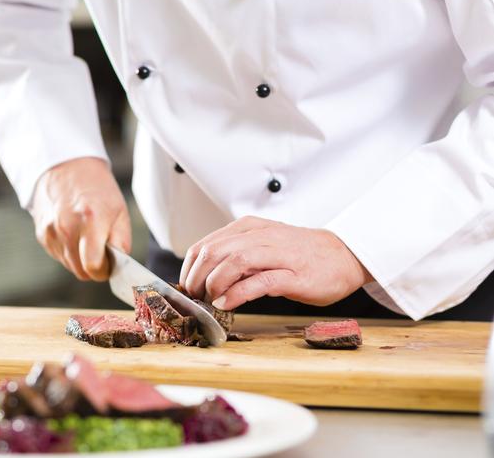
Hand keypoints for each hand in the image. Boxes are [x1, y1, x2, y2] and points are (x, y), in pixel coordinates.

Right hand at [30, 157, 130, 280]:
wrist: (66, 166)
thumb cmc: (97, 188)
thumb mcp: (119, 210)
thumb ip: (121, 241)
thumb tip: (119, 265)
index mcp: (90, 221)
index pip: (93, 266)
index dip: (104, 270)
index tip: (110, 264)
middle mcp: (67, 228)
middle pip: (81, 271)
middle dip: (94, 267)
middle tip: (102, 252)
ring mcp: (51, 232)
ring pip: (69, 266)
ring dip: (81, 260)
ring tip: (87, 237)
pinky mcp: (42, 234)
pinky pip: (59, 255)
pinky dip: (69, 251)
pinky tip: (74, 232)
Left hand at [179, 216, 371, 309]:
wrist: (343, 255)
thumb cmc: (300, 254)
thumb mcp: (262, 245)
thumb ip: (236, 255)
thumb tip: (204, 276)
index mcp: (249, 228)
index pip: (206, 244)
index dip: (189, 269)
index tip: (187, 287)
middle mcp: (261, 236)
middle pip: (214, 252)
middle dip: (197, 278)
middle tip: (195, 297)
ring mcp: (278, 254)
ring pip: (233, 262)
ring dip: (214, 284)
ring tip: (209, 300)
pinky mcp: (293, 275)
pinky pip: (259, 282)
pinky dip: (237, 293)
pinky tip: (227, 303)